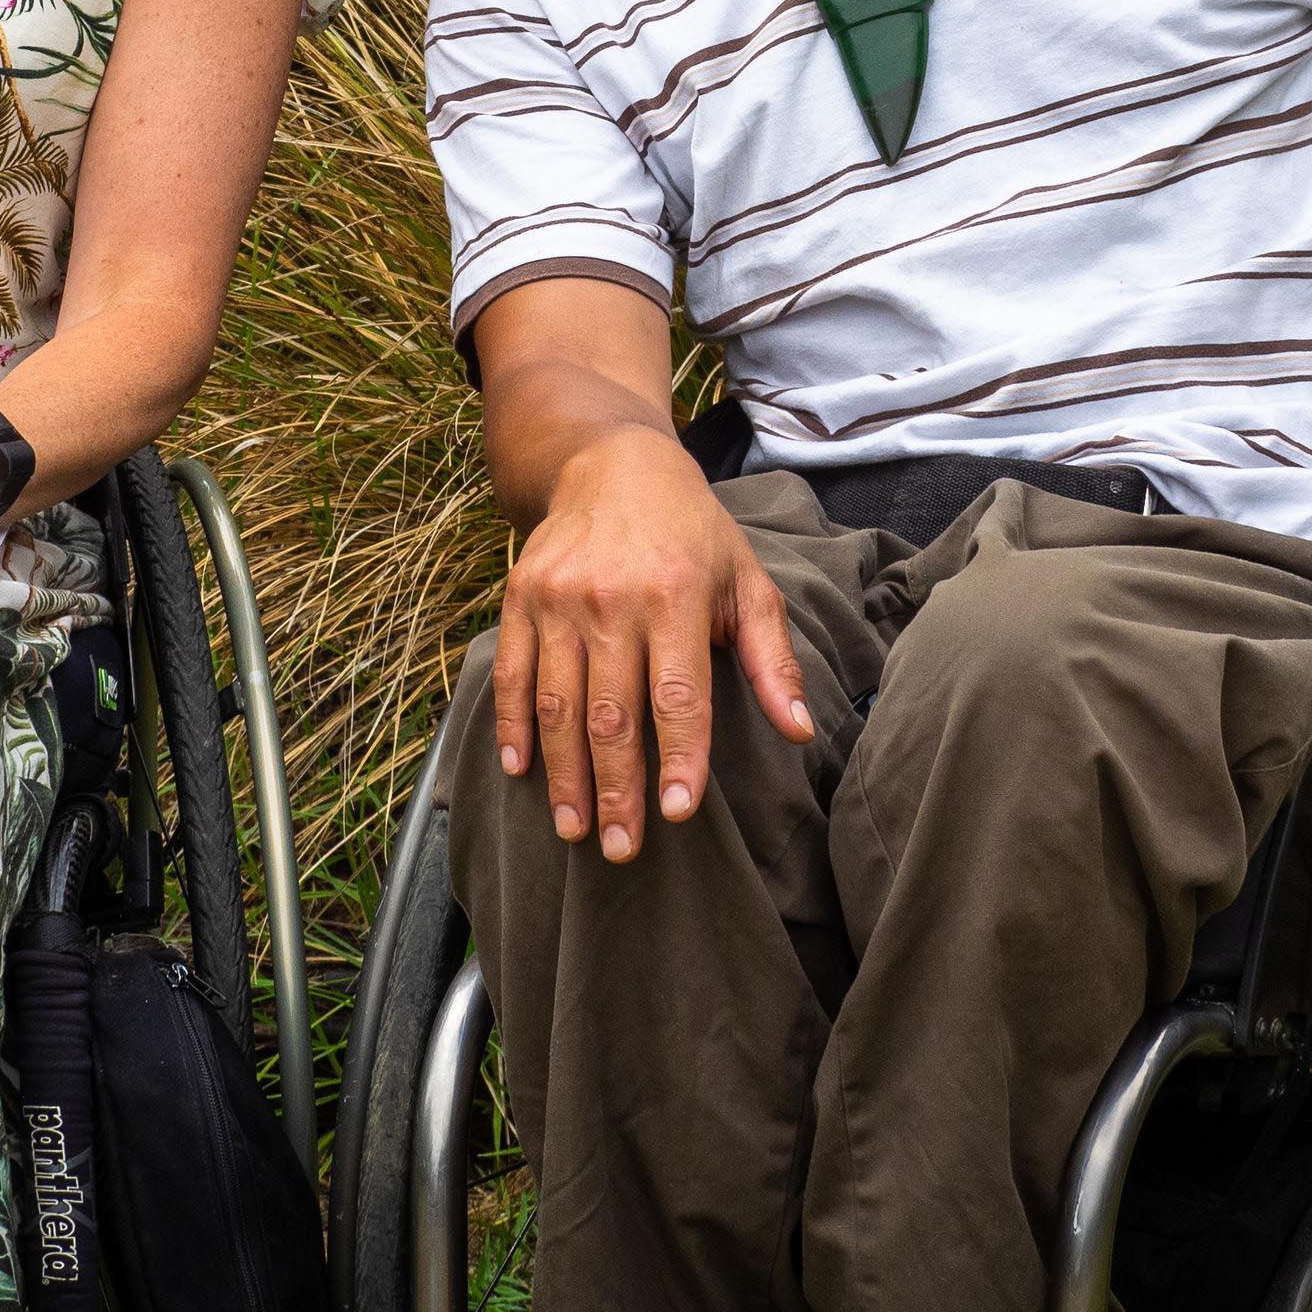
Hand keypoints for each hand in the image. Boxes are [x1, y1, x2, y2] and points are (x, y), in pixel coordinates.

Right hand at [493, 434, 812, 863]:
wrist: (611, 463)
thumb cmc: (693, 533)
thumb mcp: (747, 582)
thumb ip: (771, 660)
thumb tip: (801, 731)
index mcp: (675, 596)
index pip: (678, 695)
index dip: (678, 758)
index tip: (678, 814)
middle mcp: (612, 599)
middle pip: (612, 714)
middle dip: (616, 790)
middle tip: (620, 848)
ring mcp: (558, 598)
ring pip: (558, 705)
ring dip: (565, 775)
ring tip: (575, 829)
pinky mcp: (520, 597)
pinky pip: (511, 673)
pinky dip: (513, 726)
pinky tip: (521, 771)